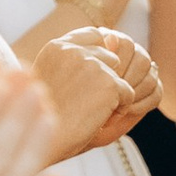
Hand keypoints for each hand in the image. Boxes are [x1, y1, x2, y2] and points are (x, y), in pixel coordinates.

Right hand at [34, 26, 160, 155]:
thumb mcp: (53, 77)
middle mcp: (73, 50)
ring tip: (87, 111)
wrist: (47, 141)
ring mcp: (91, 64)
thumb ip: (75, 58)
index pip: (94, 35)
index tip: (93, 77)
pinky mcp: (109, 82)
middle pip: (111, 57)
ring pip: (120, 76)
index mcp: (56, 47)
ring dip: (111, 96)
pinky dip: (118, 110)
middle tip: (84, 102)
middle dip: (106, 80)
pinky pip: (128, 94)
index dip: (100, 56)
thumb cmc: (47, 117)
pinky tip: (95, 118)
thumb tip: (112, 37)